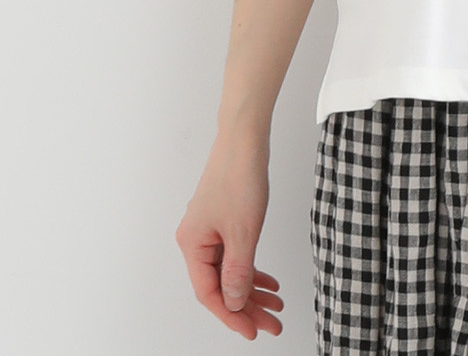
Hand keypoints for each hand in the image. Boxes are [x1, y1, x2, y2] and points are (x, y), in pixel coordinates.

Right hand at [176, 133, 284, 339]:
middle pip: (220, 285)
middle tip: (272, 323)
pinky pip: (235, 254)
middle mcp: (196, 240)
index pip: (209, 293)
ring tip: (275, 307)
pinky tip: (269, 282)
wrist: (245, 137)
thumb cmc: (239, 177)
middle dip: (247, 306)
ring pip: (230, 271)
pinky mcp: (224, 219)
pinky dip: (252, 269)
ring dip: (252, 290)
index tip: (254, 330)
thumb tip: (235, 304)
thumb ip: (238, 271)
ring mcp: (210, 230)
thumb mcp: (242, 231)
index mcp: (192, 244)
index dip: (232, 315)